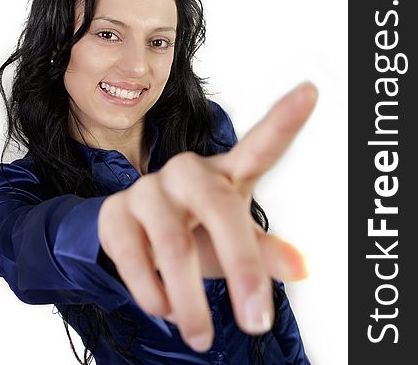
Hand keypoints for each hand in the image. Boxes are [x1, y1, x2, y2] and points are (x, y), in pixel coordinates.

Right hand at [97, 82, 316, 351]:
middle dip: (241, 267)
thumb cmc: (193, 232)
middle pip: (218, 207)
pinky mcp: (115, 211)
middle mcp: (187, 172)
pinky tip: (164, 308)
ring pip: (173, 243)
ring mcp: (148, 189)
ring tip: (202, 335)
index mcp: (224, 174)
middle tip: (257, 322)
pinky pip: (133, 257)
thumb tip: (302, 267)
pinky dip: (152, 293)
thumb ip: (263, 253)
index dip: (285, 119)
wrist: (131, 235)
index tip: (310, 91)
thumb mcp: (230, 240)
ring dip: (190, 300)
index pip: (260, 145)